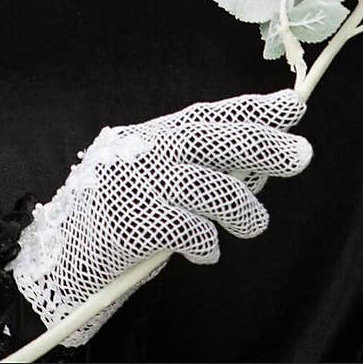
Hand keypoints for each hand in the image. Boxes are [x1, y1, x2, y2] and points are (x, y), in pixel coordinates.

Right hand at [11, 90, 310, 344]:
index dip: (253, 110)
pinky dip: (207, 243)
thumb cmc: (117, 215)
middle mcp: (149, 150)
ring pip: (216, 189)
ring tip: (253, 224)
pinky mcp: (138, 222)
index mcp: (153, 135)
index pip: (210, 115)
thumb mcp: (153, 176)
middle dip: (265, 145)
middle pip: (217, 140)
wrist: (60, 256)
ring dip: (245, 211)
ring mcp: (143, 184)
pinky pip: (194, 230)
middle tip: (302, 154)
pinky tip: (203, 250)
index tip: (292, 106)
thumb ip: (195, 166)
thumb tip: (257, 163)